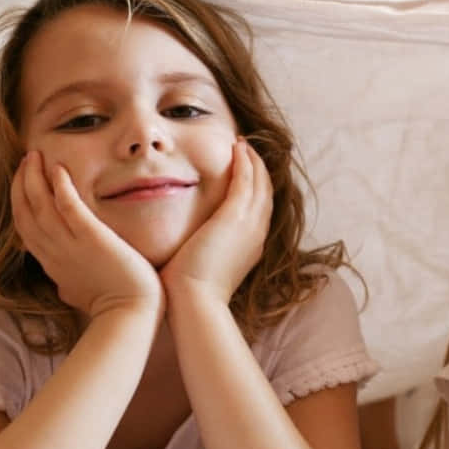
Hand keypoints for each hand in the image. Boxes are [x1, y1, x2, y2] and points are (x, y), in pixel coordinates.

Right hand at [11, 151, 162, 318]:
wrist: (131, 315)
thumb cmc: (113, 306)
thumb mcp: (79, 293)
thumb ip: (68, 283)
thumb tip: (63, 287)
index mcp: (51, 264)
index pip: (25, 227)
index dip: (20, 202)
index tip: (23, 181)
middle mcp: (54, 253)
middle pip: (25, 212)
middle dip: (21, 183)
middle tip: (26, 160)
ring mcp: (70, 246)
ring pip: (39, 205)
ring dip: (34, 178)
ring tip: (34, 155)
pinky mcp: (92, 238)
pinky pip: (69, 207)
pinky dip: (60, 187)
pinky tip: (58, 168)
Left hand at [160, 139, 272, 304]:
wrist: (194, 303)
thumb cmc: (189, 292)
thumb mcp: (203, 266)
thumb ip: (201, 250)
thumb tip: (182, 244)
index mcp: (252, 246)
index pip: (260, 209)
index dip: (255, 188)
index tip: (244, 171)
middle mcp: (257, 234)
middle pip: (266, 192)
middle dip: (259, 170)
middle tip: (248, 150)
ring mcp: (250, 225)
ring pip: (260, 183)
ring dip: (253, 161)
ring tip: (243, 144)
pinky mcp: (236, 217)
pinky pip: (246, 180)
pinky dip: (245, 162)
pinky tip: (236, 148)